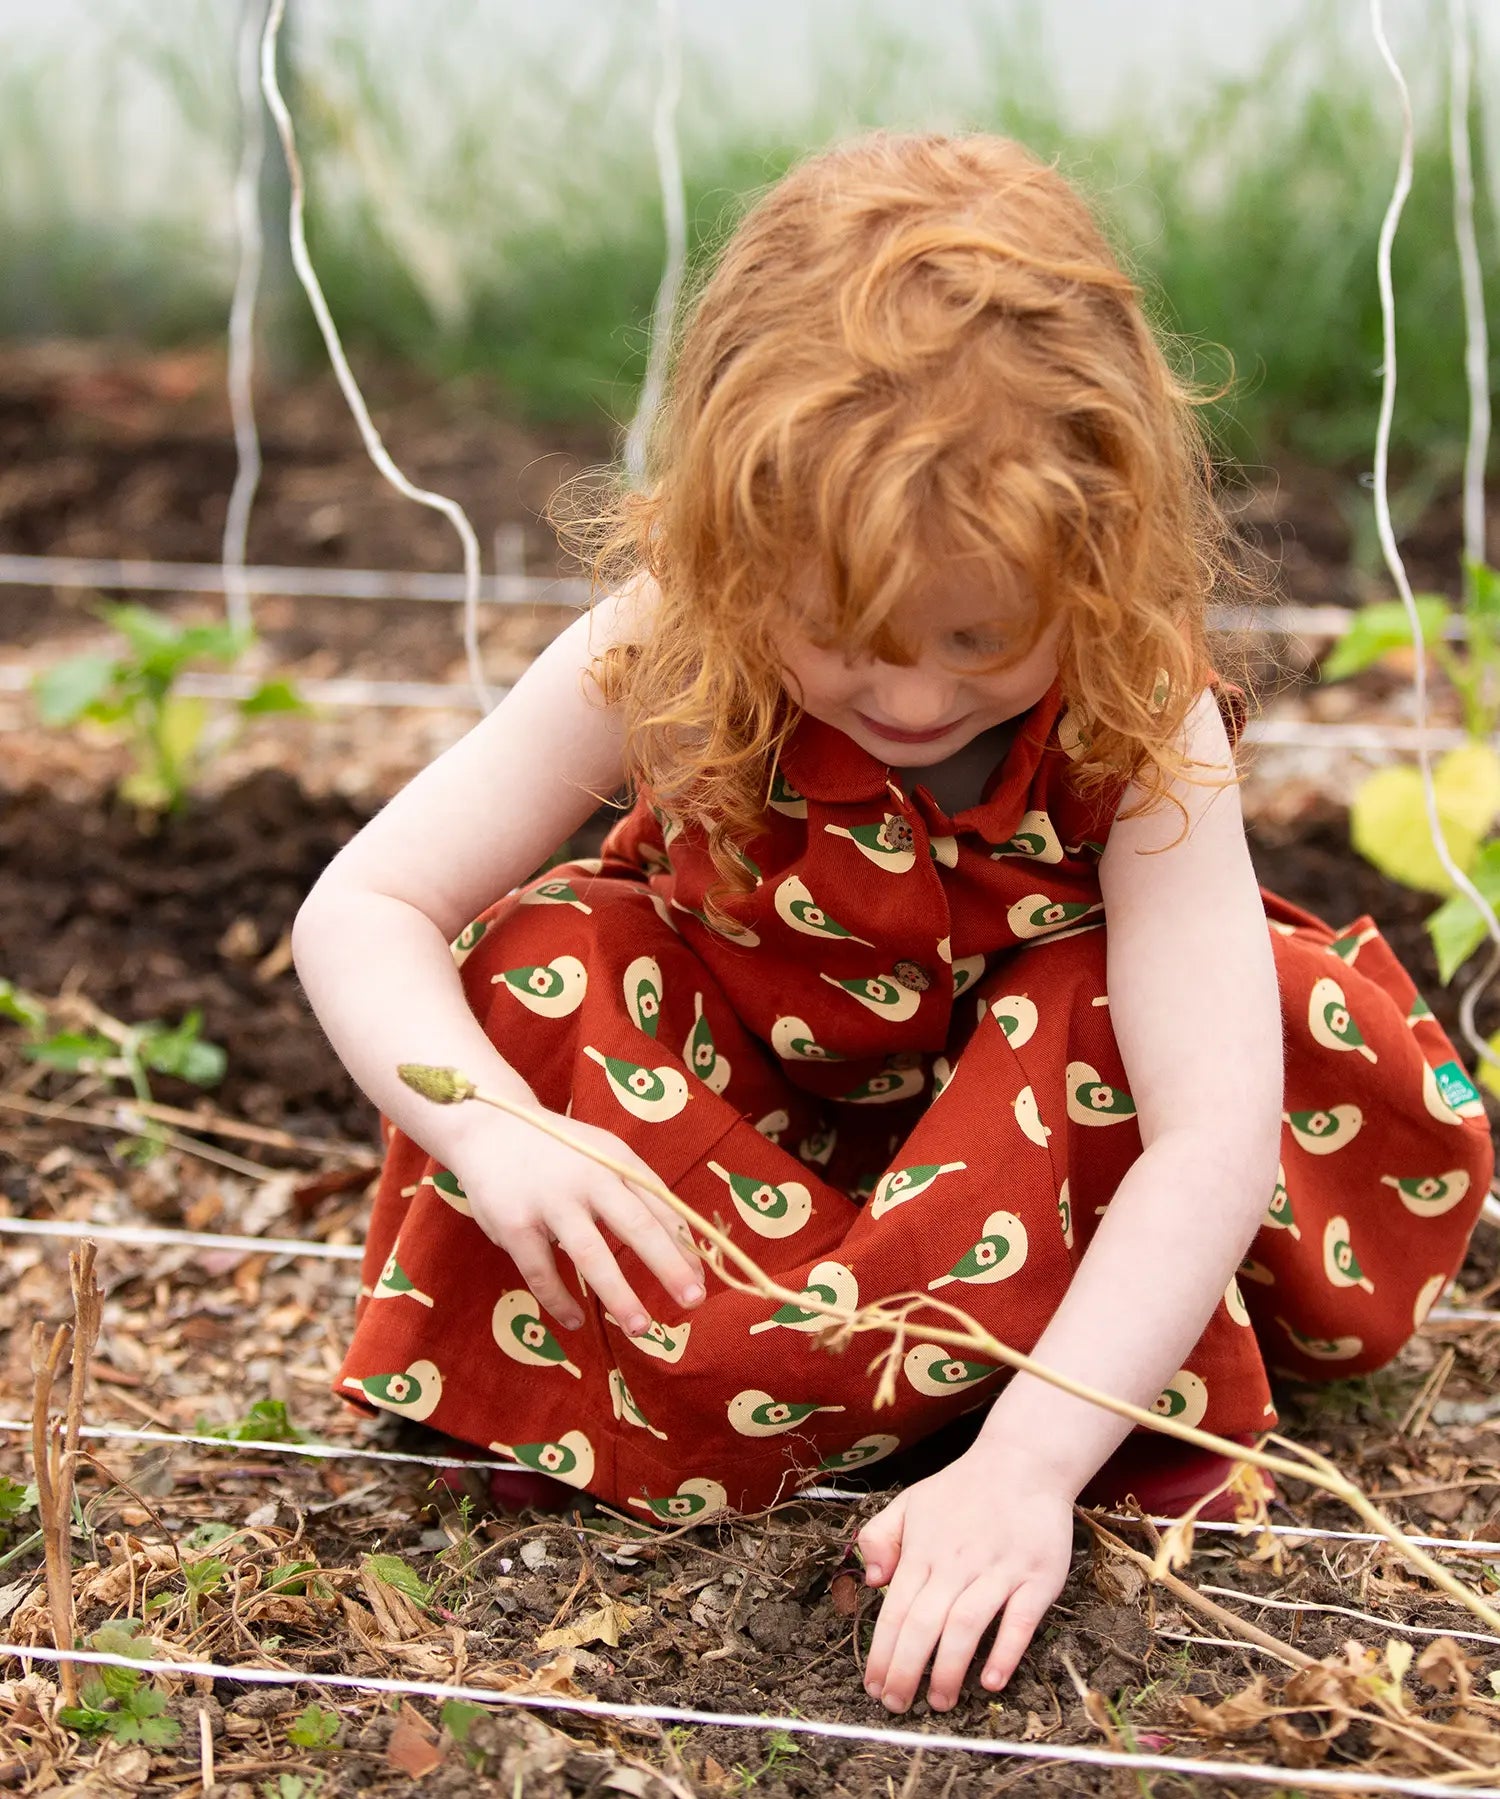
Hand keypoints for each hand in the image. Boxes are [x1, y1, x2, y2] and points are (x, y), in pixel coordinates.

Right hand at [448, 1111, 705, 1336]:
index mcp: (616, 1160)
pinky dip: (561, 1301)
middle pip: (636, 1226)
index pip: (660, 1205)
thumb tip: (680, 1243)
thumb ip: (634, 1190)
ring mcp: (550, 1202)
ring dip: (619, 1295)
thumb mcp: (601, 1154)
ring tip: (640, 1328)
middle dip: (668, 1266)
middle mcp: (588, 1178)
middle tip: (693, 1300)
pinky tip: (576, 1320)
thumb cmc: (559, 1150)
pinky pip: (542, 1273)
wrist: (489, 1126)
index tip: (701, 1279)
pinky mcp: (514, 1225)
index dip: (684, 1244)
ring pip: (591, 1255)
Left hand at [856, 1445, 1072, 1712]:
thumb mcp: (909, 1503)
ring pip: (967, 1625)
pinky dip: (1005, 1651)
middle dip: (907, 1670)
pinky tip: (991, 1681)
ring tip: (939, 1702)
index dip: (883, 1653)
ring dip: (950, 1668)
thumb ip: (879, 1538)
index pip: (896, 1611)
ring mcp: (999, 1570)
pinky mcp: (1037, 1577)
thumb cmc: (961, 1491)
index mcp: (924, 1552)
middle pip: (925, 1624)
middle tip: (898, 1706)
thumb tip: (872, 1581)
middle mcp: (957, 1563)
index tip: (874, 1687)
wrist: (1022, 1463)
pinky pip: (1020, 1619)